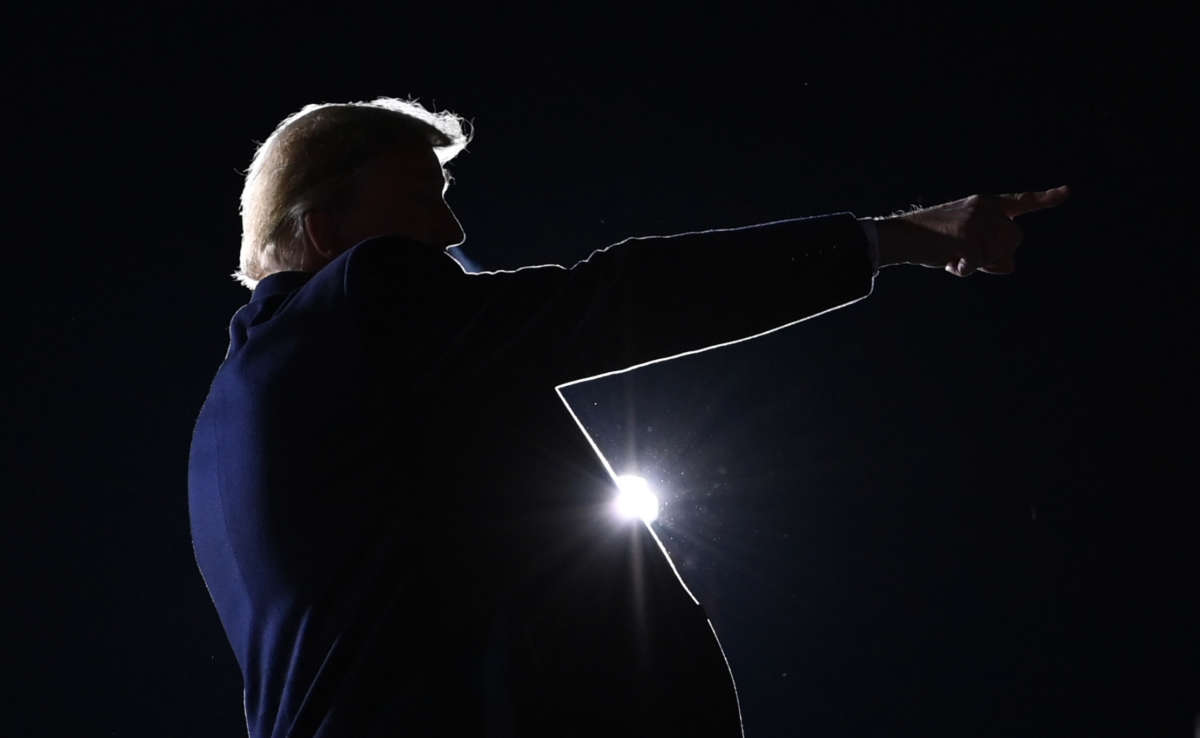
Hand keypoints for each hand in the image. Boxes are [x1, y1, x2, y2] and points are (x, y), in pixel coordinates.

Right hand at [875, 185, 1069, 276]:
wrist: (902, 235)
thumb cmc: (932, 240)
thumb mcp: (965, 241)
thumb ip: (991, 249)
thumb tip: (1011, 266)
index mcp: (985, 204)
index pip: (1021, 201)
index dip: (1046, 198)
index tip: (1068, 192)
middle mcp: (985, 208)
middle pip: (1015, 240)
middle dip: (998, 254)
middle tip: (970, 257)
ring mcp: (976, 221)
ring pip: (999, 253)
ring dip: (980, 263)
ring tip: (956, 256)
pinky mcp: (966, 236)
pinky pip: (978, 264)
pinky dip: (964, 270)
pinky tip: (950, 262)